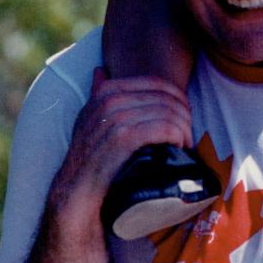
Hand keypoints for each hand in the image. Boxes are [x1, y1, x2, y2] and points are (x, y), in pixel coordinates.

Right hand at [48, 70, 193, 222]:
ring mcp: (116, 118)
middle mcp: (110, 100)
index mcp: (106, 91)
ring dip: (184, 129)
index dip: (178, 99)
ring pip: (169, 113)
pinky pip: (165, 128)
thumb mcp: (88, 119)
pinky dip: (178, 137)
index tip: (184, 118)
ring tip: (184, 144)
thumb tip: (100, 71)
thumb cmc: (89, 157)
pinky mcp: (124, 138)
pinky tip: (179, 148)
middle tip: (187, 135)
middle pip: (167, 98)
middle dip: (184, 116)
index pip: (157, 83)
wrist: (75, 191)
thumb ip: (96, 94)